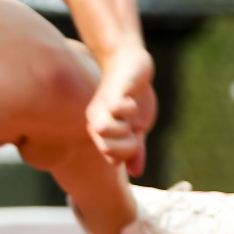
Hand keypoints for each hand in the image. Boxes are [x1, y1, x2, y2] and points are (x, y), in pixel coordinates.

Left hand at [87, 45, 156, 175]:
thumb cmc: (133, 95)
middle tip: (134, 127)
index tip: (137, 138)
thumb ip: (136, 149)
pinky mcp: (114, 89)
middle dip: (128, 143)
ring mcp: (103, 105)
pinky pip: (115, 107)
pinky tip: (131, 98)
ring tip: (131, 111)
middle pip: (106, 149)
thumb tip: (136, 173)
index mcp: (100, 131)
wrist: (130, 61)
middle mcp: (96, 119)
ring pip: (102, 130)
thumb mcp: (137, 126)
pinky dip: (127, 108)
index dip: (129, 154)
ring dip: (125, 126)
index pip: (111, 159)